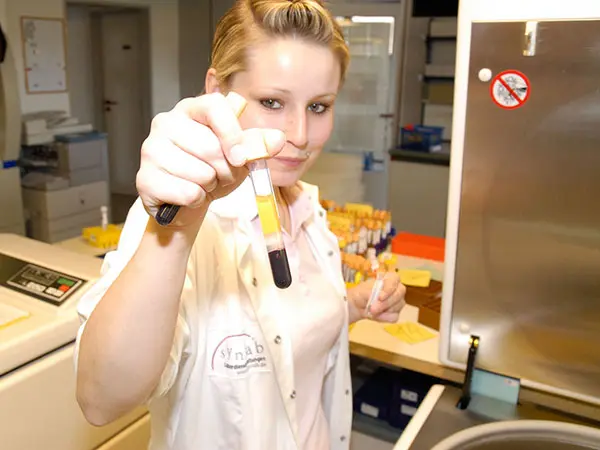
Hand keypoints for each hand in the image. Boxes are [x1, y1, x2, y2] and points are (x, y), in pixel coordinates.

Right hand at [136, 92, 285, 227]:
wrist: (189, 201)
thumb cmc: (214, 170)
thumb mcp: (239, 155)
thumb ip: (257, 145)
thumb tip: (278, 139)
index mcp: (191, 109)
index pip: (215, 106)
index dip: (233, 134)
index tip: (241, 158)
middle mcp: (165, 122)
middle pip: (209, 146)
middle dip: (224, 170)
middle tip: (219, 175)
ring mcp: (151, 149)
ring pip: (199, 173)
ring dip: (209, 186)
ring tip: (202, 183)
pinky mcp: (144, 178)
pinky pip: (187, 193)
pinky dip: (195, 200)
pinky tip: (187, 195)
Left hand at [348, 272, 405, 323]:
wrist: (357, 306)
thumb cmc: (361, 294)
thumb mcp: (363, 291)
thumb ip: (372, 293)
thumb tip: (379, 298)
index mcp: (389, 278)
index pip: (395, 278)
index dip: (389, 288)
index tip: (380, 297)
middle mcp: (396, 288)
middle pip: (400, 292)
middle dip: (387, 302)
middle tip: (373, 308)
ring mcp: (398, 301)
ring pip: (398, 305)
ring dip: (384, 310)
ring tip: (372, 311)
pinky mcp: (396, 312)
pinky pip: (394, 316)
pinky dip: (384, 317)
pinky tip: (376, 315)